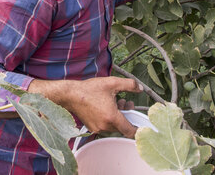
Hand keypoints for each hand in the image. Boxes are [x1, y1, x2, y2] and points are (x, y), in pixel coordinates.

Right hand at [28, 76, 142, 137]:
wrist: (71, 95)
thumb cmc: (90, 89)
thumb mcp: (112, 83)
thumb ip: (129, 85)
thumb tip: (140, 88)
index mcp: (112, 117)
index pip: (130, 131)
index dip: (138, 130)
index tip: (142, 126)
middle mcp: (105, 126)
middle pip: (122, 126)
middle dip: (126, 114)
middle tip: (126, 102)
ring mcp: (98, 128)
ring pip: (114, 126)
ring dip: (118, 115)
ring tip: (115, 102)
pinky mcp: (92, 128)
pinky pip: (106, 126)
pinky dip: (109, 118)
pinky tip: (106, 106)